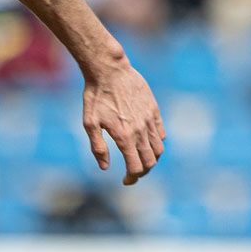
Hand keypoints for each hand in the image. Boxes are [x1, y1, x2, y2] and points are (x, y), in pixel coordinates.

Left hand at [82, 61, 165, 184]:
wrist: (109, 70)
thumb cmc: (95, 96)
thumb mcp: (89, 123)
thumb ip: (98, 147)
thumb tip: (105, 167)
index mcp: (124, 137)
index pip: (135, 167)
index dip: (131, 178)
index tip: (125, 181)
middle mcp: (140, 131)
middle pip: (150, 162)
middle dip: (142, 172)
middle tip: (133, 173)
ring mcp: (149, 120)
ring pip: (159, 149)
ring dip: (151, 159)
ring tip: (141, 160)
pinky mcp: (154, 110)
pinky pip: (161, 133)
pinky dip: (157, 143)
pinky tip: (146, 143)